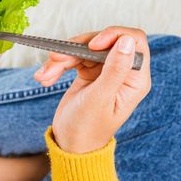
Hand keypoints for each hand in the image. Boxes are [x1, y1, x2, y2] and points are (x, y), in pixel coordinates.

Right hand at [34, 27, 150, 152]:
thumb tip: (128, 41)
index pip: (134, 41)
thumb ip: (115, 69)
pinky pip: (73, 57)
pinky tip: (45, 77)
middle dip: (79, 47)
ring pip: (85, 48)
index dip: (114, 35)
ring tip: (45, 75)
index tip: (92, 45)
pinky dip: (57, 65)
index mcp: (134, 79)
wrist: (70, 145)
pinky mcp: (89, 72)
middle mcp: (122, 72)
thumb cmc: (88, 128)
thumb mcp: (100, 98)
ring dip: (62, 58)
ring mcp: (105, 71)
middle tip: (57, 59)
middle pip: (105, 40)